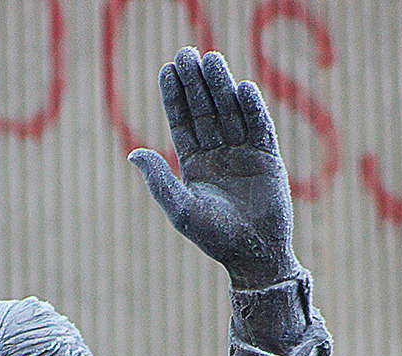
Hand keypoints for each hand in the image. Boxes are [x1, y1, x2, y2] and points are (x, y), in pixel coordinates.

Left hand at [130, 48, 296, 288]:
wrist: (253, 255)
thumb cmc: (215, 237)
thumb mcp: (181, 209)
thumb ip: (159, 181)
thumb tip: (133, 153)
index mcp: (194, 164)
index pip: (182, 122)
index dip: (175, 96)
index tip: (167, 68)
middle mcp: (218, 154)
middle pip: (205, 110)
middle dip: (196, 82)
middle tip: (187, 53)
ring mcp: (244, 153)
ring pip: (230, 112)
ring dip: (221, 87)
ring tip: (211, 59)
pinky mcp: (268, 159)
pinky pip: (259, 127)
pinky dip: (252, 108)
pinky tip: (242, 88)